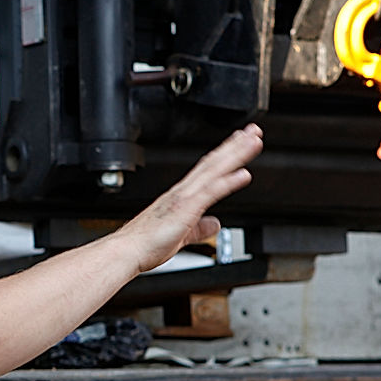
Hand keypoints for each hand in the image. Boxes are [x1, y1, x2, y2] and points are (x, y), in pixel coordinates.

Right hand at [116, 124, 263, 272]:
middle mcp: (182, 191)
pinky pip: (210, 191)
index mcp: (180, 196)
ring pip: (214, 170)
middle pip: (213, 162)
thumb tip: (214, 224)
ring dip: (236, 154)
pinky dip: (228, 181)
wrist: (127, 250)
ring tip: (253, 141)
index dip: (225, 154)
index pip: (207, 169)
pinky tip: (243, 173)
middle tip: (252, 130)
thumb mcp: (181, 236)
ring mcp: (184, 197)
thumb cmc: (146, 244)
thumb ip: (200, 229)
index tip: (239, 142)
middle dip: (234, 145)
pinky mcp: (185, 208)